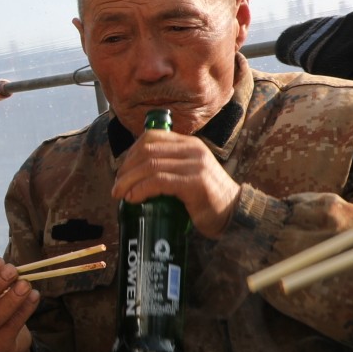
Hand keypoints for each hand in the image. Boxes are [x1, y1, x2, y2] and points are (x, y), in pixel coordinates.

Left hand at [111, 129, 240, 236]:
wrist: (235, 214)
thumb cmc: (206, 199)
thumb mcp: (188, 174)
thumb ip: (169, 168)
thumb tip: (134, 174)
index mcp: (189, 144)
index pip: (152, 137)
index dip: (130, 152)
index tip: (122, 171)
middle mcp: (193, 149)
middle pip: (147, 150)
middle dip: (126, 168)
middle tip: (117, 186)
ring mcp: (195, 165)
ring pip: (150, 165)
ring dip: (129, 180)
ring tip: (120, 194)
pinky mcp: (196, 183)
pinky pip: (159, 181)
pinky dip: (141, 189)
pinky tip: (133, 198)